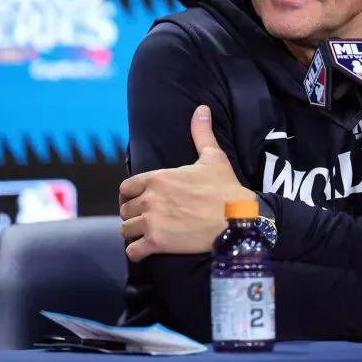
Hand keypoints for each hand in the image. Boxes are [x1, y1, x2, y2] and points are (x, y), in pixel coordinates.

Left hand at [118, 105, 254, 262]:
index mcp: (158, 178)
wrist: (237, 218)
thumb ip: (201, 133)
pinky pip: (133, 251)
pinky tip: (145, 251)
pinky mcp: (157, 243)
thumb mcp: (213, 157)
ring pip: (125, 230)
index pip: (126, 187)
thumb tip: (201, 109)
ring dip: (133, 234)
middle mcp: (150, 198)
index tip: (138, 201)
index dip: (130, 195)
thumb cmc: (225, 188)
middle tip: (145, 219)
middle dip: (133, 215)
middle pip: (125, 209)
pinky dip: (137, 253)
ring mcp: (152, 221)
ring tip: (145, 235)